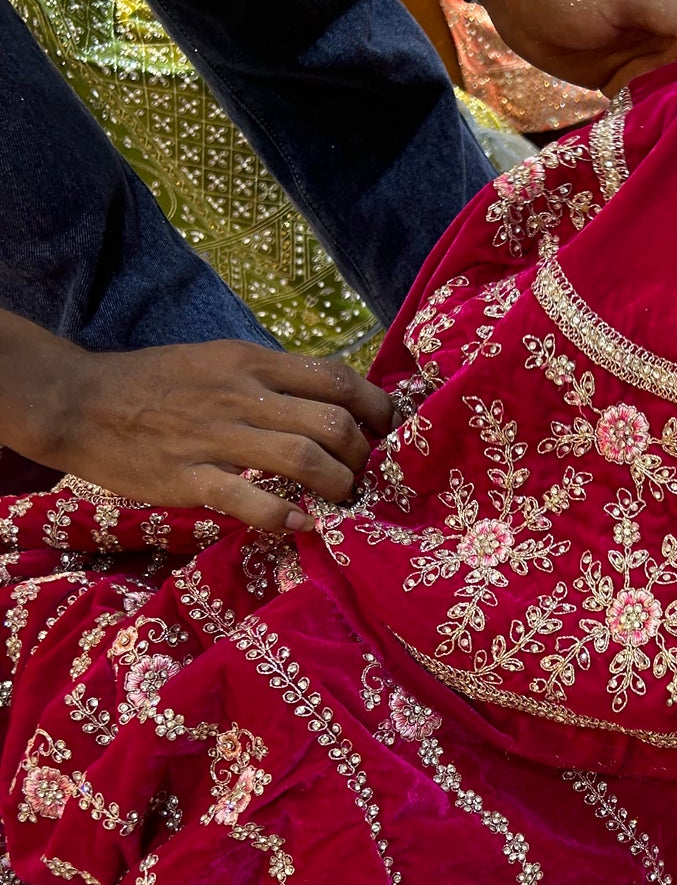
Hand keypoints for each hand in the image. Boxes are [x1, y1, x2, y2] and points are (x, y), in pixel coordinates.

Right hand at [17, 335, 392, 532]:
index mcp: (254, 363)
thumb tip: (330, 399)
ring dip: (338, 487)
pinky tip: (301, 524)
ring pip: (305, 460)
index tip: (387, 431)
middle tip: (364, 477)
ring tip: (342, 500)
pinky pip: (249, 500)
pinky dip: (284, 517)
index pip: (338, 378)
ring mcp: (217, 437)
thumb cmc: (158, 382)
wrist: (81, 400)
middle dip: (363, 457)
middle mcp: (243, 396)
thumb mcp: (221, 360)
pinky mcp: (189, 477)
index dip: (376, 408)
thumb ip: (272, 378)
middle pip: (333, 424)